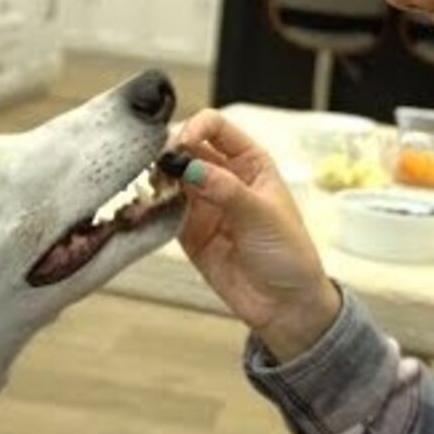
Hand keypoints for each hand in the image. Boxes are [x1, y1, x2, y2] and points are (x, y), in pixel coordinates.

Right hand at [171, 109, 341, 361]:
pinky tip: (143, 208)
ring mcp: (204, 203)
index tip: (181, 145)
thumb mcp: (262, 216)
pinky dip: (150, 208)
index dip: (196, 128)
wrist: (285, 305)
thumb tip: (189, 166)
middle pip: (187, 150)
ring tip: (146, 189)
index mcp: (250, 162)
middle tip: (156, 167)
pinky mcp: (187, 231)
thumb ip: (225, 189)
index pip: (216, 128)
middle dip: (169, 154)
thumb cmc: (289, 254)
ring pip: (171, 179)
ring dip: (156, 180)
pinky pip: (163, 211)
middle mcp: (224, 177)